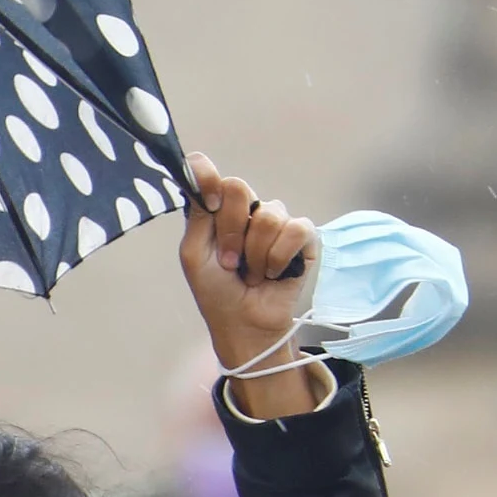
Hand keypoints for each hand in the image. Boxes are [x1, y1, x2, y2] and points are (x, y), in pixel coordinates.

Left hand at [174, 156, 331, 420]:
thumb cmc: (216, 292)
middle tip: (229, 261)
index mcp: (215, 211)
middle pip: (239, 187)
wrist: (245, 324)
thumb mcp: (194, 255)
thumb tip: (202, 174)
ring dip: (255, 253)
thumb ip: (197, 215)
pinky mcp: (302, 238)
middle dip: (231, 230)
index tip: (206, 198)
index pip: (207, 172)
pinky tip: (272, 273)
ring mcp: (275, 222)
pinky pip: (295, 229)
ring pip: (269, 214)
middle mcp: (245, 210)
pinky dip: (279, 256)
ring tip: (251, 274)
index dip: (205, 174)